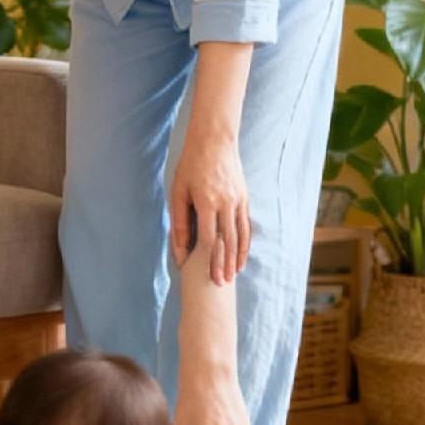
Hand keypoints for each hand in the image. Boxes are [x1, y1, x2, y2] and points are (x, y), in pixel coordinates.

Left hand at [170, 133, 249, 284]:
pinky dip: (245, 242)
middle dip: (224, 264)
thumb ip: (179, 221)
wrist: (214, 140)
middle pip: (226, 241)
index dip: (206, 259)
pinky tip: (241, 255)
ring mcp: (238, 200)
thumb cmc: (190, 165)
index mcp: (206, 201)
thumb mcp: (178, 191)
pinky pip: (246, 225)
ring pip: (239, 235)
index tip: (202, 274)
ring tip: (233, 275)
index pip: (208, 238)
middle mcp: (226, 203)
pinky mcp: (244, 198)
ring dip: (237, 257)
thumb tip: (179, 248)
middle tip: (221, 284)